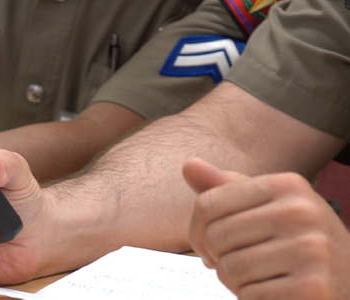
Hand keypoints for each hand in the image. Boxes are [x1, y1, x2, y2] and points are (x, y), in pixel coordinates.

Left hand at [185, 158, 349, 298]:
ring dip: (237, 282)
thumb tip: (189, 165)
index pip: (206, 205)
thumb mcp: (267, 210)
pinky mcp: (314, 287)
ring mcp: (312, 250)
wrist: (347, 285)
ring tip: (264, 278)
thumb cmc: (296, 246)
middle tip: (246, 265)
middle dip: (220, 259)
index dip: (198, 233)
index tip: (215, 247)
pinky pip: (250, 296)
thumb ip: (226, 190)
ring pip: (229, 269)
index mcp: (287, 185)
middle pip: (215, 237)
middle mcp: (303, 212)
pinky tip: (277, 294)